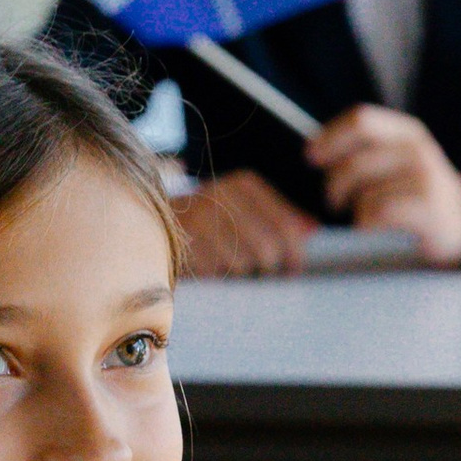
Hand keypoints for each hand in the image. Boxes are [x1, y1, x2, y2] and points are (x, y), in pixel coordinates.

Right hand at [173, 171, 316, 276]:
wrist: (149, 219)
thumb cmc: (208, 221)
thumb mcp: (243, 209)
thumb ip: (279, 217)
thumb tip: (312, 228)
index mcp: (243, 184)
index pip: (286, 226)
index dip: (295, 254)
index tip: (293, 269)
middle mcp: (221, 194)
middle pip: (268, 249)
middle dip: (268, 268)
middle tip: (261, 274)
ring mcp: (198, 217)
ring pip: (243, 264)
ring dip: (239, 274)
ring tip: (229, 267)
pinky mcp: (181, 240)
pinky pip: (215, 272)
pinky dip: (217, 276)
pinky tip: (210, 268)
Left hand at [302, 106, 460, 264]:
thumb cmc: (415, 188)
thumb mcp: (397, 157)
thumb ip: (364, 148)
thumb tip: (313, 150)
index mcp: (405, 130)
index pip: (360, 119)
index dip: (329, 137)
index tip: (311, 157)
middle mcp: (417, 148)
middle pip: (355, 161)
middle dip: (334, 184)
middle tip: (333, 199)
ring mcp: (425, 177)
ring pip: (364, 192)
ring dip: (352, 207)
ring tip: (357, 213)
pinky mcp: (428, 207)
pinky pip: (378, 213)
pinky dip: (365, 222)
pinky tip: (370, 225)